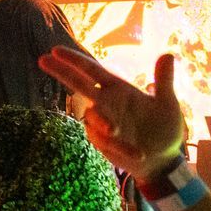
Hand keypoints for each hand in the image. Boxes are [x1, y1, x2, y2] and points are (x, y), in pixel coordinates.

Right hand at [39, 47, 187, 182]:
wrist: (163, 160)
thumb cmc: (165, 128)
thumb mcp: (168, 104)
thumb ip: (164, 81)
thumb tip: (168, 55)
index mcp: (119, 89)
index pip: (93, 70)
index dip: (75, 60)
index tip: (55, 50)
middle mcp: (106, 103)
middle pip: (78, 84)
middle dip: (61, 72)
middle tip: (42, 59)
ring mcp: (102, 123)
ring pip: (92, 117)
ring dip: (101, 121)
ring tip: (114, 131)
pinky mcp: (103, 142)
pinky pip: (105, 141)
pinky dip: (120, 146)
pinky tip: (137, 154)